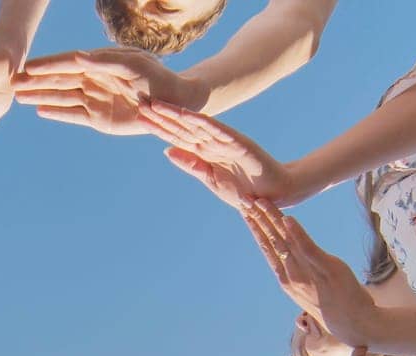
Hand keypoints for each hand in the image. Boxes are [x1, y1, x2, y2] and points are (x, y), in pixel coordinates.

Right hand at [13, 48, 205, 135]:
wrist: (173, 102)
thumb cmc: (156, 78)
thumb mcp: (133, 65)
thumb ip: (105, 62)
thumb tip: (79, 57)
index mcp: (99, 64)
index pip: (67, 64)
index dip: (47, 65)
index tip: (27, 67)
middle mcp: (93, 81)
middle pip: (59, 81)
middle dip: (36, 81)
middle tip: (12, 83)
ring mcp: (94, 100)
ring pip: (62, 98)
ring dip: (41, 97)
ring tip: (19, 97)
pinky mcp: (98, 119)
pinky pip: (73, 115)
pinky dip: (58, 113)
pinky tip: (40, 110)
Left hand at [137, 99, 313, 207]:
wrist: (275, 193)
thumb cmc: (245, 189)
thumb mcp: (211, 179)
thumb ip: (191, 164)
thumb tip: (166, 151)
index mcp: (205, 151)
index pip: (178, 136)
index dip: (159, 127)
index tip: (140, 117)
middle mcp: (213, 142)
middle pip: (183, 127)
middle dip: (163, 116)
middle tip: (141, 103)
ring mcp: (227, 142)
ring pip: (198, 125)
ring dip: (179, 115)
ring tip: (159, 105)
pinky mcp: (242, 145)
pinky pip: (222, 133)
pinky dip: (208, 124)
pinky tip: (194, 116)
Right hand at [248, 201, 379, 344]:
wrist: (357, 326)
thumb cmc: (337, 308)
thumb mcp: (313, 290)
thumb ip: (302, 275)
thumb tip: (298, 261)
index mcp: (287, 279)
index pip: (268, 249)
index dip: (255, 229)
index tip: (246, 212)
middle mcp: (292, 276)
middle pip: (271, 242)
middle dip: (257, 219)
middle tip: (244, 199)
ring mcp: (307, 273)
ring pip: (284, 242)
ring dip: (271, 220)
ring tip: (260, 202)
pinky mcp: (326, 269)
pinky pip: (307, 249)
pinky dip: (297, 233)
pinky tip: (287, 219)